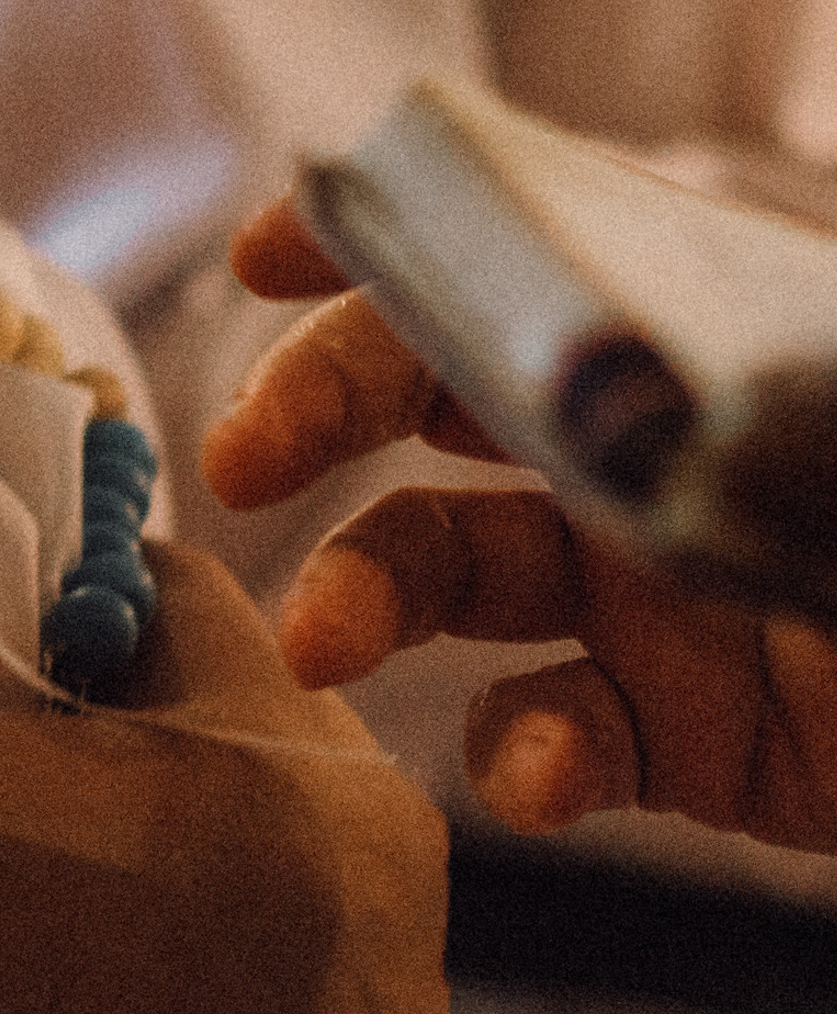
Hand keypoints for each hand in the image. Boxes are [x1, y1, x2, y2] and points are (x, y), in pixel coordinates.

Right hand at [202, 196, 836, 848]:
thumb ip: (769, 394)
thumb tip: (612, 360)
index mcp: (709, 328)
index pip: (520, 245)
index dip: (385, 237)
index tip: (266, 258)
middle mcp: (655, 446)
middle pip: (437, 399)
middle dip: (320, 412)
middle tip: (244, 464)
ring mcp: (655, 594)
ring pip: (453, 568)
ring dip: (369, 592)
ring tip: (326, 644)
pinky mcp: (681, 738)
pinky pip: (553, 731)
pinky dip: (523, 752)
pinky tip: (542, 776)